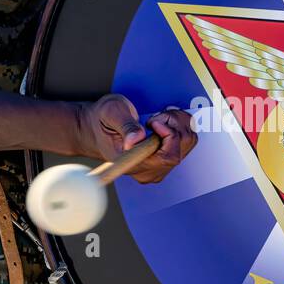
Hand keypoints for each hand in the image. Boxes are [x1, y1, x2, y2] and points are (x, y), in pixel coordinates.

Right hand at [80, 94, 197, 183]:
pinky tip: (164, 122)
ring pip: (187, 144)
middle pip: (180, 149)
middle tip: (156, 114)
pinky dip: (180, 127)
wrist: (96, 129)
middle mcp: (148, 170)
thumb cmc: (103, 121)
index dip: (169, 135)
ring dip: (178, 123)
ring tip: (159, 116)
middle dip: (174, 124)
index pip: (168, 157)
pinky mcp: (164, 161)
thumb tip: (136, 139)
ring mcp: (157, 167)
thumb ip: (126, 125)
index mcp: (133, 163)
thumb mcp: (111, 113)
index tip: (154, 121)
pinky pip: (186, 143)